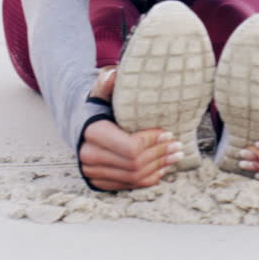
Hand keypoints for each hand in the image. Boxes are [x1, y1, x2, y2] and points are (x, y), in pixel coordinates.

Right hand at [78, 67, 184, 190]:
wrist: (80, 125)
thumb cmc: (98, 105)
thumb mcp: (101, 91)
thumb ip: (107, 82)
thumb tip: (114, 75)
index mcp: (92, 132)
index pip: (130, 146)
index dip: (153, 142)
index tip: (168, 133)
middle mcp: (89, 156)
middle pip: (135, 163)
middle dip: (160, 154)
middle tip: (178, 146)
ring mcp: (93, 173)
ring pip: (134, 177)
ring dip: (159, 167)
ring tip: (175, 156)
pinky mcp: (100, 182)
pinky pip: (129, 185)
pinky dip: (149, 178)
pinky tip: (162, 167)